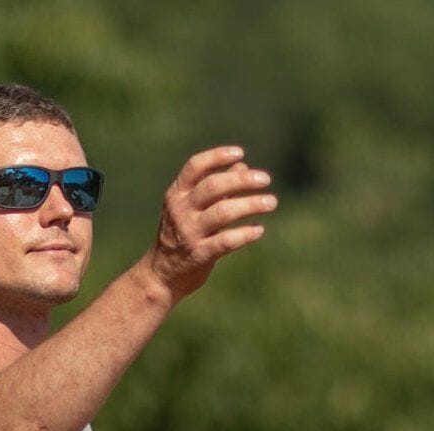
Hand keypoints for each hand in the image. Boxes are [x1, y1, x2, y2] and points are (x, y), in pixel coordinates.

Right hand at [142, 146, 276, 297]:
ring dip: (250, 204)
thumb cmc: (182, 235)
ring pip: (222, 212)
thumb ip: (215, 187)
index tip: (240, 153)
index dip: (217, 156)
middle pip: (212, 186)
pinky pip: (226, 241)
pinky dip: (245, 234)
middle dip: (242, 180)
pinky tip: (259, 230)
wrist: (162, 274)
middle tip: (266, 179)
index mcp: (176, 194)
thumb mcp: (192, 208)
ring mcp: (189, 232)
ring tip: (271, 202)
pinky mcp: (199, 254)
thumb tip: (242, 166)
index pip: (195, 167)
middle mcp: (180, 210)